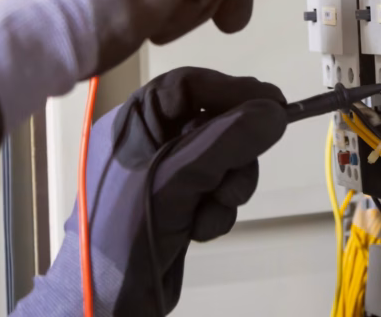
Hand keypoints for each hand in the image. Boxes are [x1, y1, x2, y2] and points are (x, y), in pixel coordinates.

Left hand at [15, 68, 286, 315]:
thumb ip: (226, 140)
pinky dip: (218, 210)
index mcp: (133, 124)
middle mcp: (150, 144)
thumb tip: (274, 110)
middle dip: (234, 152)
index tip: (273, 106)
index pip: (190, 87)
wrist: (106, 303)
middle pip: (216, 123)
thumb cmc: (125, 232)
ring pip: (224, 159)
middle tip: (239, 175)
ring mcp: (166, 176)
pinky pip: (218, 190)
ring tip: (214, 209)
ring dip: (229, 186)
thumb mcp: (177, 179)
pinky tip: (200, 230)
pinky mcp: (180, 204)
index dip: (233, 91)